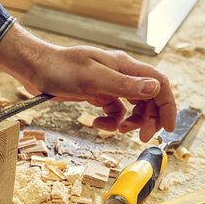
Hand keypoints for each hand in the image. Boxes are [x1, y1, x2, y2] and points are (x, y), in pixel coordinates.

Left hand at [0, 23, 176, 140]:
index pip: (159, 84)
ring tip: (118, 130)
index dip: (168, 106)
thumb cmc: (60, 68)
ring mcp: (109, 84)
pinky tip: (96, 124)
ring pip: (132, 107)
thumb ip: (124, 85)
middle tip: (140, 137)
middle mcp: (120, 74)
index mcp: (124, 66)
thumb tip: (155, 89)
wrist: (36, 68)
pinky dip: (109, 121)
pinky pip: (113, 110)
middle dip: (149, 119)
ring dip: (130, 122)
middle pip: (149, 98)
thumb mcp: (93, 78)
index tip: (168, 128)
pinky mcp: (97, 93)